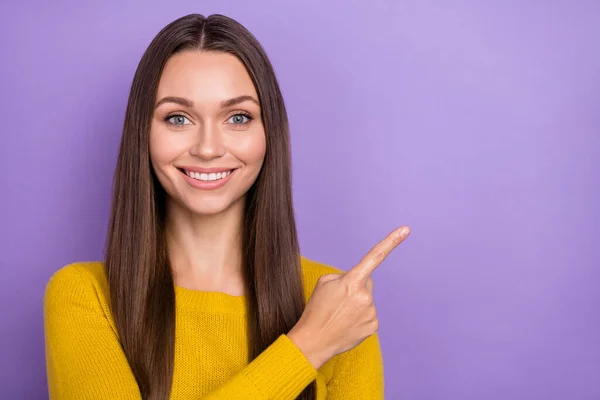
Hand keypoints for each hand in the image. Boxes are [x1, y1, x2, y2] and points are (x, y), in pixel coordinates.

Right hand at [288, 226, 410, 368]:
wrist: (313, 341)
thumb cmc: (316, 309)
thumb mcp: (324, 283)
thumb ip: (344, 276)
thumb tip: (359, 282)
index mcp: (352, 281)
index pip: (374, 256)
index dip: (391, 241)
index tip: (406, 229)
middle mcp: (365, 296)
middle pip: (367, 282)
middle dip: (356, 287)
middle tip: (338, 301)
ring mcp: (371, 312)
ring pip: (367, 300)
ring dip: (356, 304)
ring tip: (339, 315)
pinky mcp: (373, 326)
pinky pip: (369, 314)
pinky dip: (359, 317)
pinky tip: (347, 324)